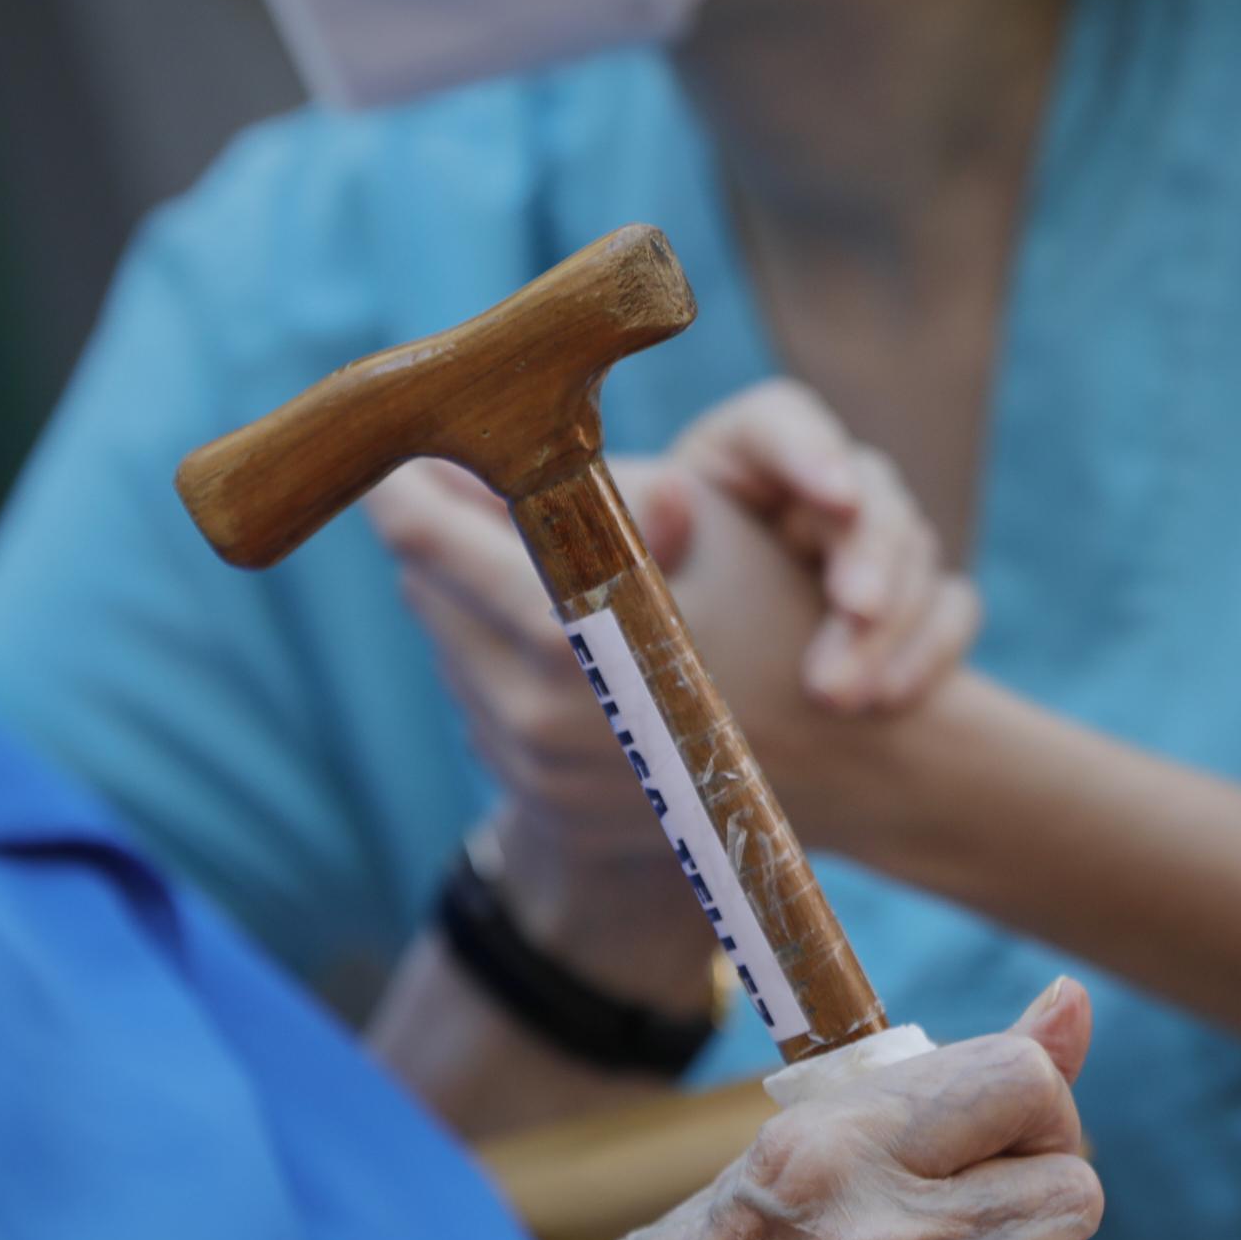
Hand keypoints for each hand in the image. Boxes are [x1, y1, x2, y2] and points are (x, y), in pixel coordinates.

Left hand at [366, 384, 977, 996]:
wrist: (833, 774)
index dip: (410, 483)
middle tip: (460, 480)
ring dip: (471, 595)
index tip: (407, 442)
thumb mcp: (704, 533)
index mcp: (568, 637)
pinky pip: (481, 699)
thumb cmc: (779, 623)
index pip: (428, 543)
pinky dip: (501, 655)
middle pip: (427, 590)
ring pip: (450, 644)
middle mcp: (531, 714)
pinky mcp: (536, 797)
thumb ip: (595, 496)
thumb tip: (508, 456)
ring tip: (518, 554)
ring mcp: (529, 766)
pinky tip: (551, 631)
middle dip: (446, 534)